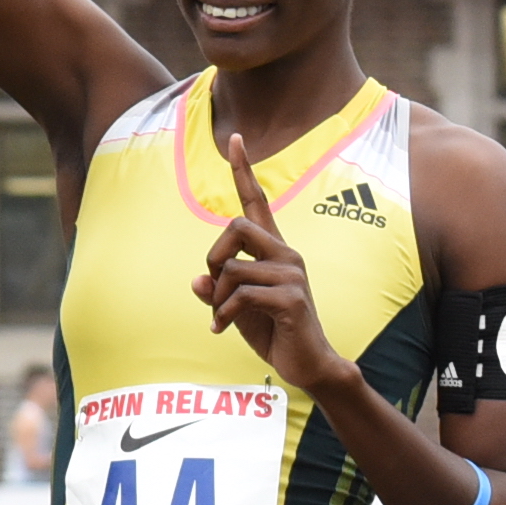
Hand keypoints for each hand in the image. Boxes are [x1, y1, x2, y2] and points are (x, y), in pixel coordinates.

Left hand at [194, 134, 349, 394]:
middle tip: (215, 286)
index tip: (236, 139)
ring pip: (232, 267)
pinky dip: (222, 314)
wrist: (307, 365)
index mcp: (273, 250)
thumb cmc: (271, 331)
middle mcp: (286, 254)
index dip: (244, 171)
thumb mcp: (234, 308)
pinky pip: (240, 294)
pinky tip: (221, 330)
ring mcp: (292, 275)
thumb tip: (197, 280)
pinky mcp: (292, 298)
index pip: (257, 201)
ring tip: (222, 318)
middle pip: (236, 225)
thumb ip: (215, 290)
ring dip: (217, 297)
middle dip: (214, 254)